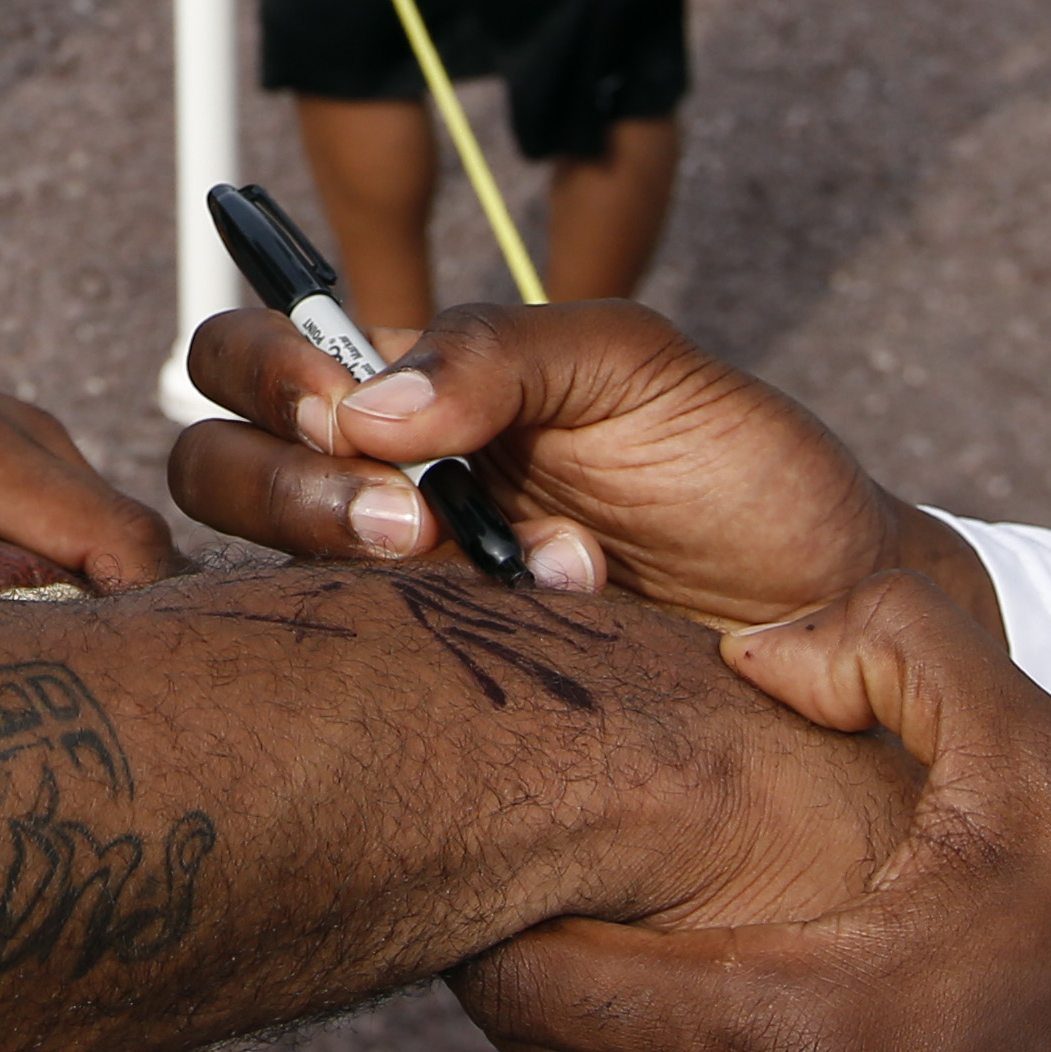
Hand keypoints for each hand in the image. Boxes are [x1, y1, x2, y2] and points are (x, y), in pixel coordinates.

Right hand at [171, 298, 986, 634]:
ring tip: (491, 576)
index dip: (264, 368)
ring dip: (344, 565)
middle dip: (287, 483)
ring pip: (255, 578)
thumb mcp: (636, 366)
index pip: (248, 353)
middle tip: (410, 522)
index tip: (349, 404)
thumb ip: (503, 352)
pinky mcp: (426, 698)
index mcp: (409, 392)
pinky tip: (524, 639)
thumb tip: (368, 407)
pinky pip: (333, 681)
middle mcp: (374, 490)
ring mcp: (390, 602)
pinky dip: (404, 655)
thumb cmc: (739, 474)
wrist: (837, 623)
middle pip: (213, 464)